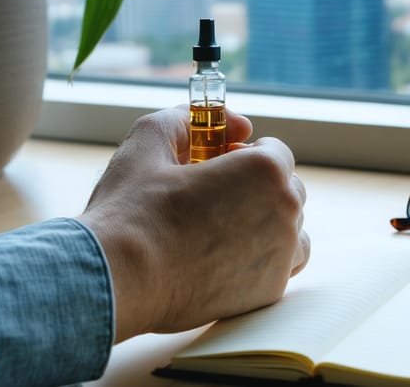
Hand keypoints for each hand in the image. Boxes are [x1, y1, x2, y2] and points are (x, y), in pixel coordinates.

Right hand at [76, 106, 309, 341]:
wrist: (120, 277)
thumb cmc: (134, 208)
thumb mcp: (150, 139)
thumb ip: (188, 118)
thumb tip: (231, 121)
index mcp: (265, 169)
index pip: (275, 152)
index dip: (246, 155)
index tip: (219, 166)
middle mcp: (285, 210)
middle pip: (286, 189)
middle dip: (257, 188)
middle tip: (214, 197)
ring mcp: (281, 254)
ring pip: (290, 228)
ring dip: (266, 222)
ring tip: (221, 228)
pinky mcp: (270, 290)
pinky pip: (282, 265)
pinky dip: (264, 258)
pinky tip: (227, 256)